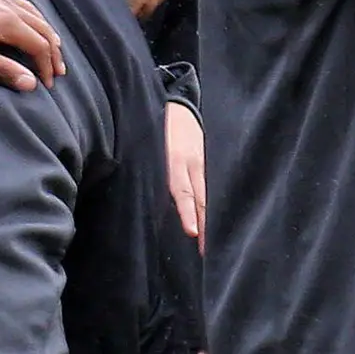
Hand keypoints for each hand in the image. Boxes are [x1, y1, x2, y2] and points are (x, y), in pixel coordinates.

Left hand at [0, 0, 63, 90]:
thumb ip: (3, 69)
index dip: (47, 66)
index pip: (39, 47)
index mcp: (10, 25)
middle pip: (41, 29)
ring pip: (31, 10)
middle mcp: (10, 7)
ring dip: (44, 27)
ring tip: (52, 40)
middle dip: (53, 51)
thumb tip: (31, 84)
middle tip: (58, 69)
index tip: (47, 84)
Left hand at [163, 99, 205, 240]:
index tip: (193, 232)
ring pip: (207, 195)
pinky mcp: (207, 164)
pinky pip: (209, 187)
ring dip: (208, 219)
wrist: (180, 104)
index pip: (183, 192)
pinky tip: (211, 220)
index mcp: (175, 160)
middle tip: (205, 249)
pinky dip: (210, 205)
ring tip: (210, 241)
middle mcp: (192, 164)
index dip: (188, 212)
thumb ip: (149, 170)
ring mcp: (203, 164)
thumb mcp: (149, 146)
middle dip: (203, 224)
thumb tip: (143, 196)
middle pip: (201, 199)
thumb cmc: (157, 128)